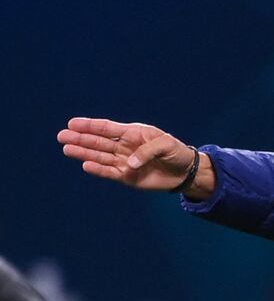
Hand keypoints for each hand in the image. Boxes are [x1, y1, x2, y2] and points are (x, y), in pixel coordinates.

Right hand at [58, 117, 209, 196]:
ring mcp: (124, 161)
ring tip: (67, 149)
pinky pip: (109, 172)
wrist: (185, 172)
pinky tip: (85, 165)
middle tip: (62, 136)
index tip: (73, 123)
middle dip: (80, 139)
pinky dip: (97, 169)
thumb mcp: (166, 145)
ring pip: (100, 156)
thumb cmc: (176, 153)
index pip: (107, 128)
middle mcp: (124, 146)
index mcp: (133, 133)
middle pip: (98, 142)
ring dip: (84, 153)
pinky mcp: (126, 176)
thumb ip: (147, 151)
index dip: (90, 125)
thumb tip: (129, 163)